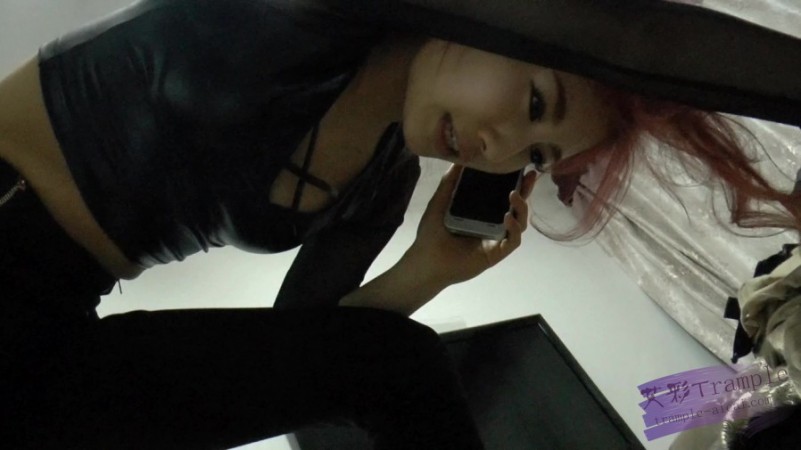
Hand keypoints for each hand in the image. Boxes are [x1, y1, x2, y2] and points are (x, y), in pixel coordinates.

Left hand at [403, 164, 537, 286]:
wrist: (426, 260)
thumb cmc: (431, 233)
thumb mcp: (440, 202)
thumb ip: (449, 181)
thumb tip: (459, 158)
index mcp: (481, 213)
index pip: (502, 196)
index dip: (513, 182)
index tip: (519, 167)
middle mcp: (492, 225)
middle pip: (516, 208)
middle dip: (526, 192)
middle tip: (530, 176)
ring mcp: (495, 240)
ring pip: (520, 223)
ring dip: (521, 208)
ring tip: (513, 194)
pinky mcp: (495, 254)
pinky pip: (513, 241)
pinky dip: (514, 228)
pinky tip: (507, 217)